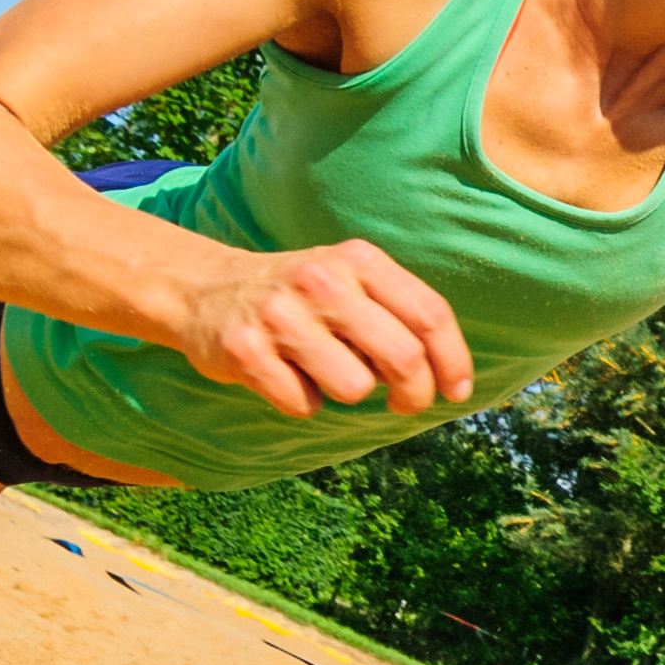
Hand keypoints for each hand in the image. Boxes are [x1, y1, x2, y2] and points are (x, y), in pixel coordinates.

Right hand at [177, 240, 475, 418]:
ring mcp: (281, 314)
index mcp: (359, 260)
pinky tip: (286, 377)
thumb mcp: (350, 279)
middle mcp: (323, 280)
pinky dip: (301, 402)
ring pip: (354, 387)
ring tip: (323, 371)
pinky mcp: (245, 349)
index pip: (429, 314)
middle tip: (406, 404)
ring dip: (346, 392)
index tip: (457, 392)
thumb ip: (396, 310)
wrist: (206, 288)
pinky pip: (303, 404)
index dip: (454, 360)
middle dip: (414, 394)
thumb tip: (449, 375)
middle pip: (402, 357)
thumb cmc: (301, 296)